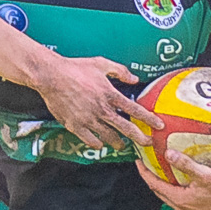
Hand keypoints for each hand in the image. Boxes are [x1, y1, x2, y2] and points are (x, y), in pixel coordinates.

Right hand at [34, 55, 159, 150]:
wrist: (51, 76)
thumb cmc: (76, 68)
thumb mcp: (101, 64)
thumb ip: (120, 71)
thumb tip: (135, 79)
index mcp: (110, 94)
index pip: (135, 110)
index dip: (149, 119)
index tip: (159, 125)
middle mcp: (102, 109)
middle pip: (126, 129)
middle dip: (139, 138)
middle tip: (147, 143)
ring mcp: (88, 119)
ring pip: (109, 137)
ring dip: (118, 143)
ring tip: (122, 145)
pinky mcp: (75, 126)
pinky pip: (90, 140)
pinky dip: (97, 143)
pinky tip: (100, 143)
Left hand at [137, 150, 210, 209]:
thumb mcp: (205, 174)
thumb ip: (186, 164)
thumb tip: (168, 154)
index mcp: (181, 200)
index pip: (155, 185)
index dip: (145, 173)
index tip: (138, 162)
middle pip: (160, 193)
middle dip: (151, 179)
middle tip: (146, 165)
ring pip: (170, 198)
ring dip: (164, 186)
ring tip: (161, 173)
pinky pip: (180, 202)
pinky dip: (175, 192)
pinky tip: (180, 184)